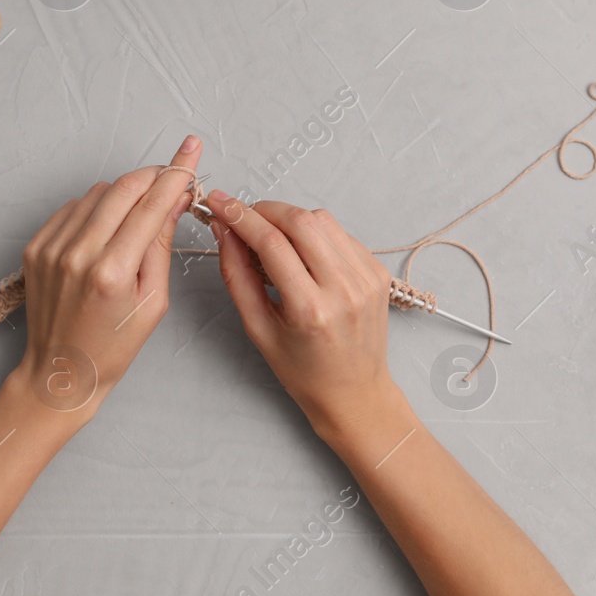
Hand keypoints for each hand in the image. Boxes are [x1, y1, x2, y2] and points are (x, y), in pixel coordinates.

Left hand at [14, 136, 201, 416]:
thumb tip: (174, 199)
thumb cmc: (112, 346)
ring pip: (97, 193)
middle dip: (152, 176)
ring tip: (137, 217)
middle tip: (172, 179)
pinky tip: (106, 230)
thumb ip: (161, 245)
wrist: (59, 371)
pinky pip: (73, 208)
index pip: (151, 205)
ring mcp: (51, 248)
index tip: (190, 149)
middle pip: (123, 188)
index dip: (176, 173)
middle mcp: (78, 254)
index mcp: (112, 272)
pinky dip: (95, 209)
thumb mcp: (153, 302)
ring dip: (124, 194)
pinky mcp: (36, 246)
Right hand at [205, 191, 402, 440]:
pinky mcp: (377, 271)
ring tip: (270, 237)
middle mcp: (344, 288)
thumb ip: (237, 275)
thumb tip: (224, 230)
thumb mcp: (258, 328)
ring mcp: (366, 277)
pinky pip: (340, 233)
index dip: (239, 216)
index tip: (217, 203)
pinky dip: (315, 233)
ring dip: (289, 218)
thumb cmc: (304, 370)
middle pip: (299, 220)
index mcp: (310, 309)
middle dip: (263, 210)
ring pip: (322, 219)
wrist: (354, 392)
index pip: (270, 242)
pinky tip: (302, 253)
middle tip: (242, 217)